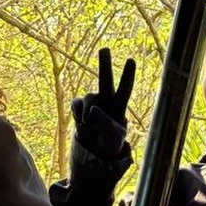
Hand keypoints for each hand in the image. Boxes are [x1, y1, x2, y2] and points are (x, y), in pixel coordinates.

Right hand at [70, 49, 135, 174]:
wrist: (94, 156)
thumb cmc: (110, 147)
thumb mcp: (113, 138)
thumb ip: (104, 122)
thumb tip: (91, 110)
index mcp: (119, 108)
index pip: (124, 89)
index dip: (127, 75)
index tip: (130, 60)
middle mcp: (106, 102)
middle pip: (105, 80)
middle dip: (104, 65)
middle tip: (105, 49)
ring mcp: (92, 105)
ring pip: (88, 97)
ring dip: (87, 110)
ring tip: (89, 125)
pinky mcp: (79, 111)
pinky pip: (75, 104)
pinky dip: (77, 113)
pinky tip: (81, 122)